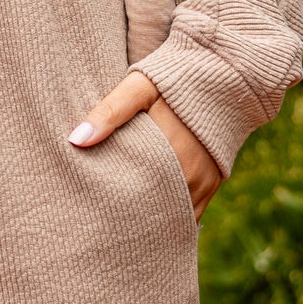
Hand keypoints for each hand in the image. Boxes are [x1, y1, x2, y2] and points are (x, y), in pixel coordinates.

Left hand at [69, 73, 221, 218]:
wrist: (226, 72)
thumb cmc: (175, 79)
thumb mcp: (139, 87)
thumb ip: (109, 113)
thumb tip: (76, 140)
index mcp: (167, 158)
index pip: (134, 200)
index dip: (114, 212)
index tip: (94, 219)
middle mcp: (190, 177)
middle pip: (154, 213)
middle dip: (131, 221)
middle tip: (104, 231)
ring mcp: (204, 183)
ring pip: (173, 216)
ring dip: (152, 220)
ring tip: (125, 230)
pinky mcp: (214, 182)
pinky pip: (191, 211)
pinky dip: (171, 216)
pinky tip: (151, 219)